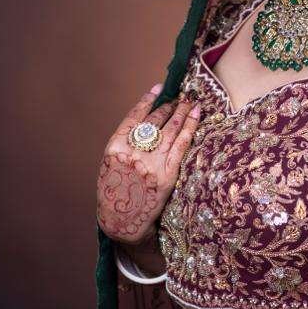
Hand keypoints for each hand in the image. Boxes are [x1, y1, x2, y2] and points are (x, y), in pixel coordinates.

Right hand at [96, 83, 201, 243]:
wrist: (122, 220)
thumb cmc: (116, 190)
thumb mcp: (111, 164)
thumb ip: (125, 143)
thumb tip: (146, 120)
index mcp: (115, 148)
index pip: (134, 117)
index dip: (148, 100)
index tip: (159, 88)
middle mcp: (133, 153)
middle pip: (155, 121)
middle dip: (169, 107)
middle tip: (179, 98)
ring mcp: (151, 164)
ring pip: (170, 130)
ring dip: (182, 113)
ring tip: (190, 103)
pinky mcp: (167, 174)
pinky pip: (181, 145)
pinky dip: (190, 128)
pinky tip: (195, 117)